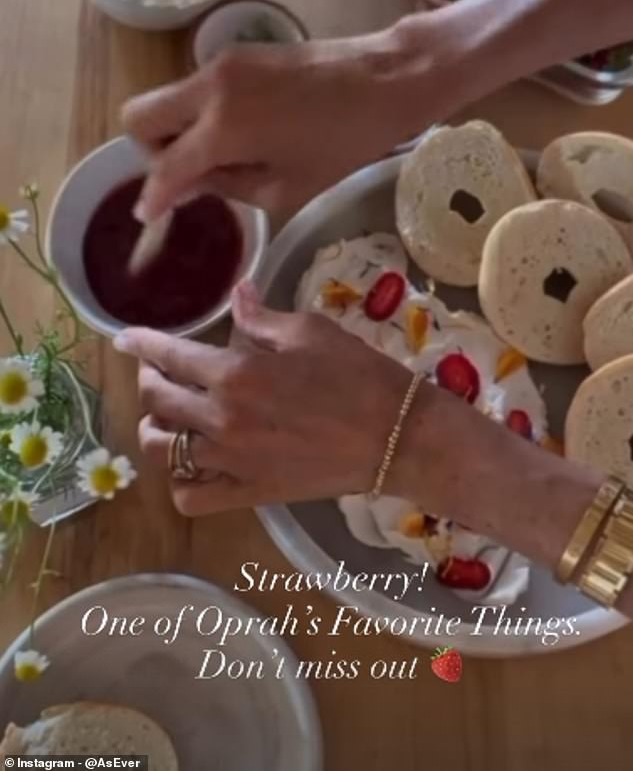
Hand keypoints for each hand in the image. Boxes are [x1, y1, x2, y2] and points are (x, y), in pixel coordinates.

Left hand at [113, 282, 412, 515]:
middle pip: (157, 401)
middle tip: (158, 370)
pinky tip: (192, 463)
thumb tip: (236, 296)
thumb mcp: (311, 330)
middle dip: (149, 379)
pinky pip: (190, 497)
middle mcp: (221, 419)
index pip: (169, 355)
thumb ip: (262, 317)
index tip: (124, 338)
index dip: (141, 343)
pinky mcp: (247, 494)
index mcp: (235, 372)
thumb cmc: (358, 375)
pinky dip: (180, 481)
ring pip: (163, 450)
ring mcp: (231, 462)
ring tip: (168, 416)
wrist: (397, 437)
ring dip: (155, 427)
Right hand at [122, 28, 415, 219]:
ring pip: (166, 99)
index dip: (153, 197)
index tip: (150, 217)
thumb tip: (188, 185)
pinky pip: (195, 88)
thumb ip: (226, 187)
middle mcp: (210, 88)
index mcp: (222, 127)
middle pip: (139, 117)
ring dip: (177, 131)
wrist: (388, 78)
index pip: (164, 166)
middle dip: (152, 153)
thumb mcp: (287, 187)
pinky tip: (240, 135)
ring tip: (223, 159)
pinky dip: (199, 114)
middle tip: (186, 177)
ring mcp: (221, 63)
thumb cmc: (346, 143)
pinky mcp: (237, 53)